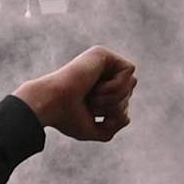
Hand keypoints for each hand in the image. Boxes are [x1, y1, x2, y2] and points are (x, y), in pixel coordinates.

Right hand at [14, 46, 139, 141]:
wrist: (51, 105)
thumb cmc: (67, 118)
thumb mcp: (95, 130)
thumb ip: (114, 126)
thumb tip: (127, 116)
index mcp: (95, 89)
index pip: (124, 103)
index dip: (116, 114)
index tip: (93, 115)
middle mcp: (98, 74)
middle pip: (130, 93)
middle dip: (116, 107)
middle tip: (91, 106)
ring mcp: (100, 62)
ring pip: (132, 82)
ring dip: (115, 97)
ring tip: (92, 96)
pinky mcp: (102, 53)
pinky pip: (129, 70)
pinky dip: (116, 86)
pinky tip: (96, 87)